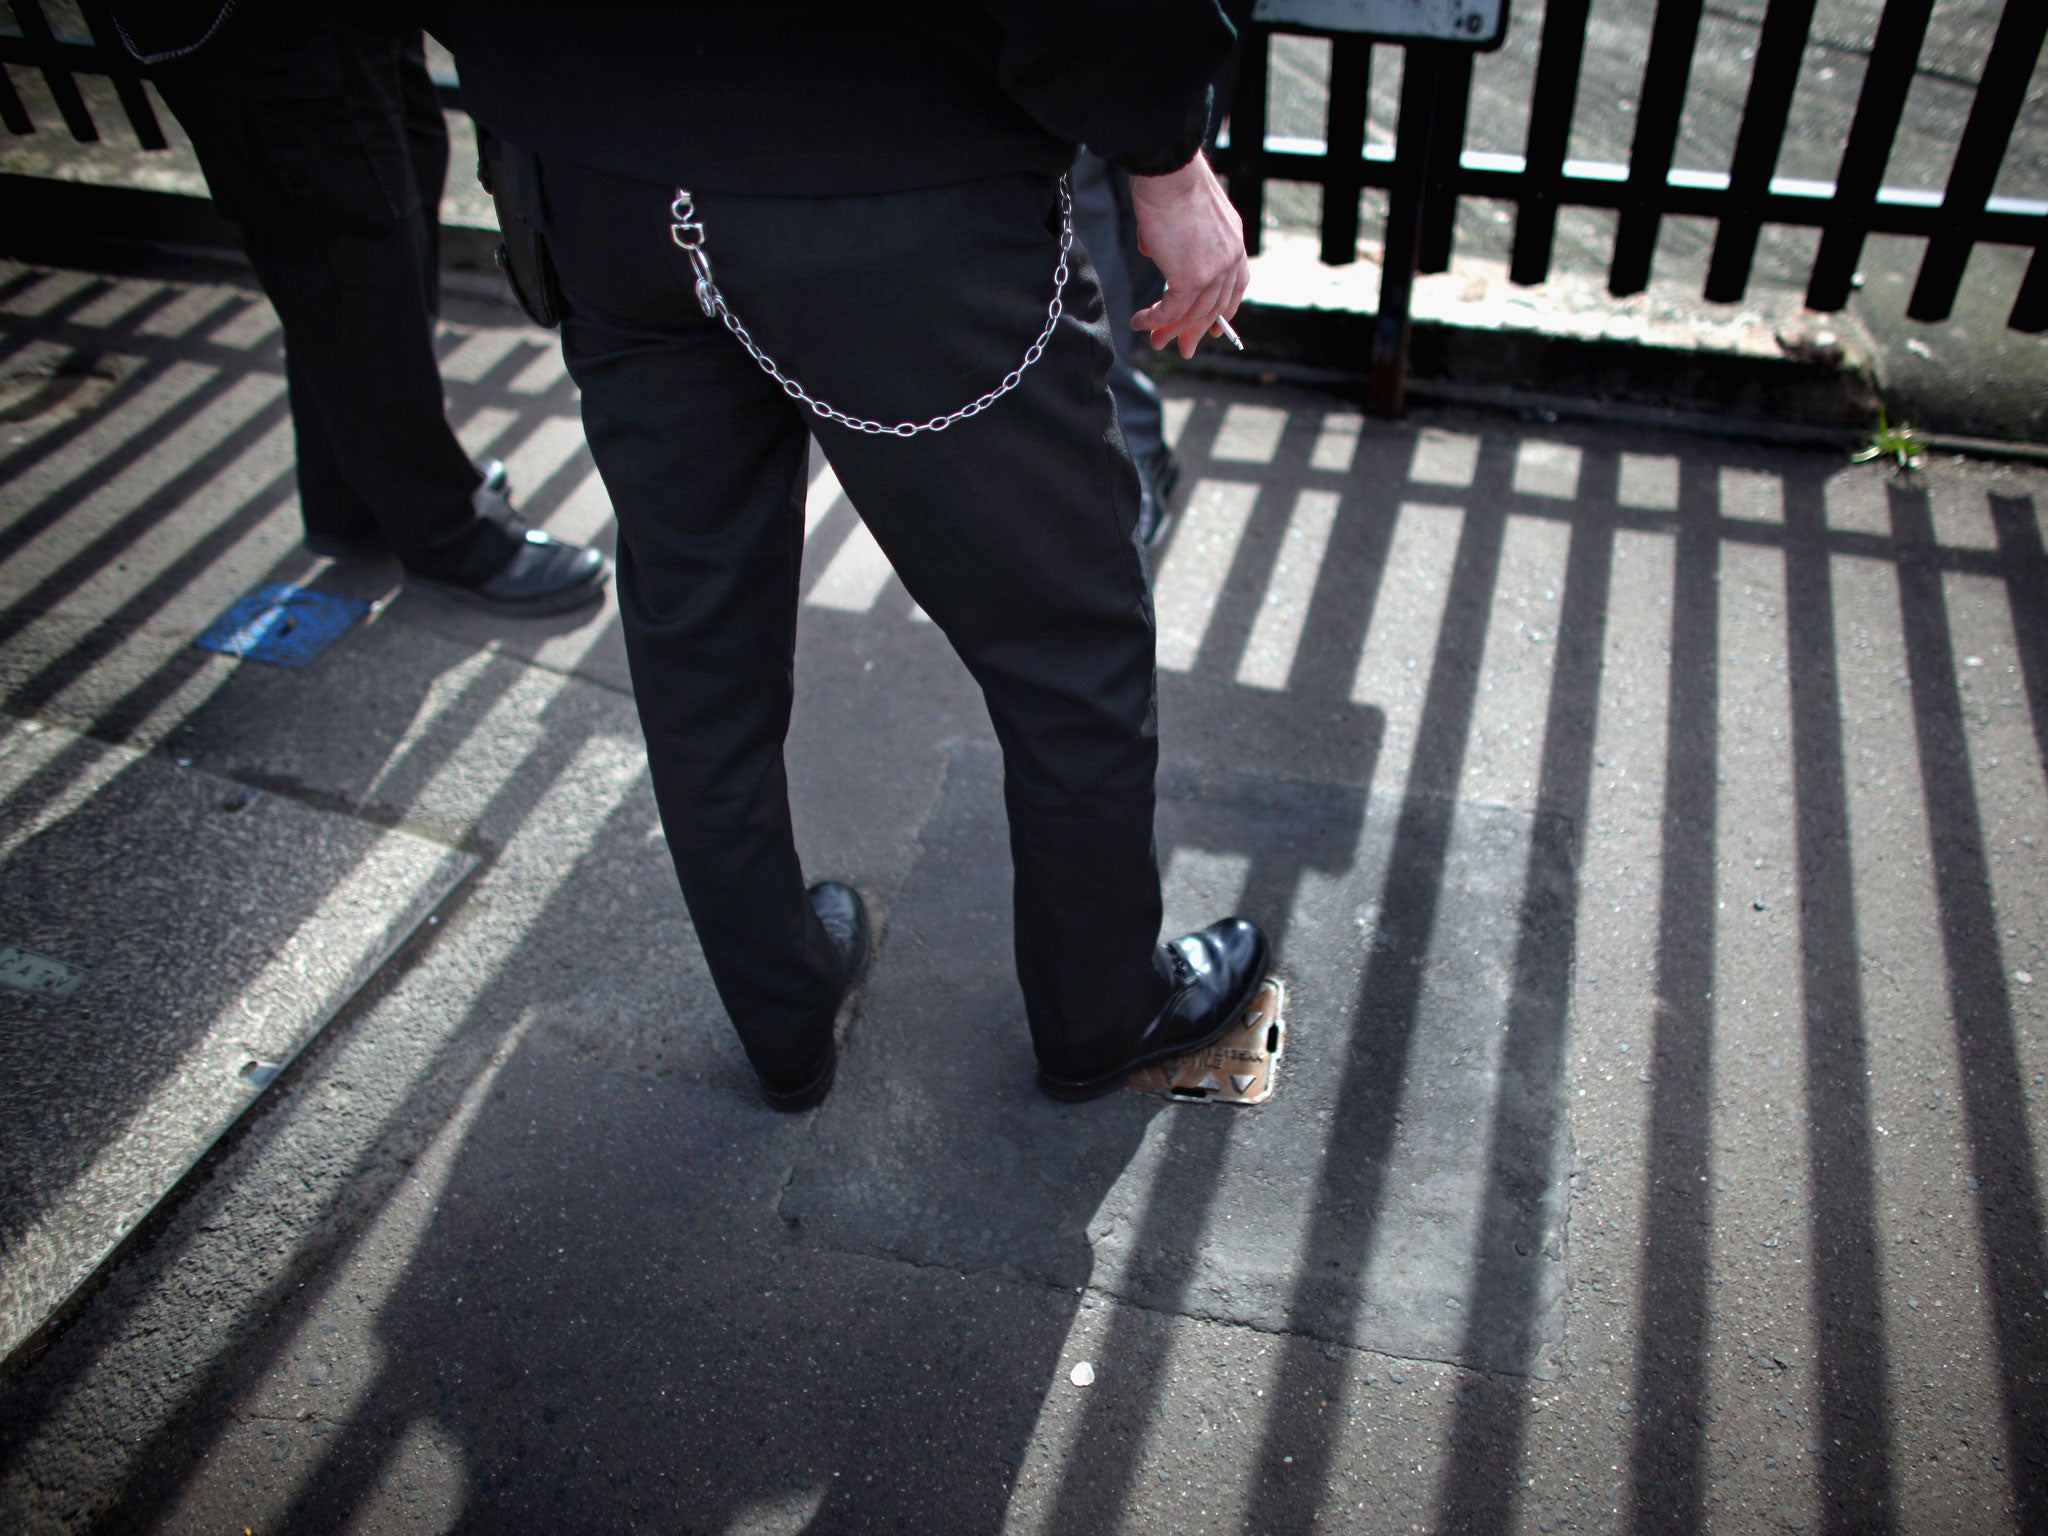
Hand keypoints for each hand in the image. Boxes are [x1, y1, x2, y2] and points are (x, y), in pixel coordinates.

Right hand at [1128, 153, 1249, 359]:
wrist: (1170, 173)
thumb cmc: (1171, 181)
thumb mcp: (1180, 212)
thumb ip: (1172, 236)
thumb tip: (1152, 249)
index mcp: (1233, 240)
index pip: (1236, 284)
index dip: (1224, 309)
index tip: (1214, 328)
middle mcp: (1230, 258)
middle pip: (1216, 306)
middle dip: (1196, 330)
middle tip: (1185, 349)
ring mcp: (1214, 270)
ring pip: (1194, 313)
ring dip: (1172, 330)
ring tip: (1156, 342)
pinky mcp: (1192, 278)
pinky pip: (1173, 309)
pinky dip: (1155, 319)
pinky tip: (1140, 322)